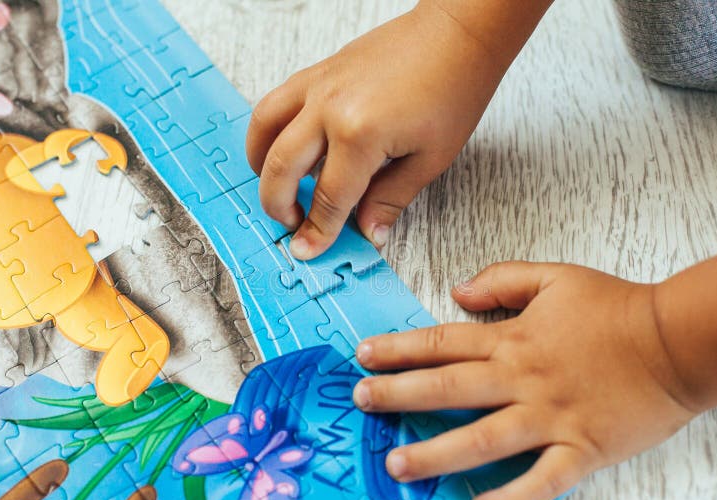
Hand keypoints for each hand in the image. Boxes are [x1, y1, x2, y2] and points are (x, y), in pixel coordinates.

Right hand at [246, 1, 506, 258]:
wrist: (457, 33)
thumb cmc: (453, 87)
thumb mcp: (430, 159)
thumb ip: (390, 199)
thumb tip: (369, 232)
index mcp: (359, 134)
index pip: (329, 198)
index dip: (317, 231)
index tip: (307, 249)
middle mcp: (329, 107)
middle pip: (282, 167)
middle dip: (278, 205)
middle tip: (291, 224)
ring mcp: (319, 84)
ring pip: (264, 128)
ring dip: (259, 164)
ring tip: (273, 187)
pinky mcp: (319, 71)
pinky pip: (276, 101)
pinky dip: (269, 129)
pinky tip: (284, 146)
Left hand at [352, 261, 695, 499]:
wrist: (676, 341)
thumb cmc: (617, 309)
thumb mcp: (554, 277)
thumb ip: (502, 279)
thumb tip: (457, 291)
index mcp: (513, 339)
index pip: (442, 343)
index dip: (398, 349)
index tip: (364, 356)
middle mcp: (522, 379)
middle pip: (448, 387)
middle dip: (398, 395)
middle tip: (361, 403)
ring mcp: (549, 416)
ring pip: (482, 437)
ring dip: (436, 453)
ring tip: (399, 464)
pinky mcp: (581, 448)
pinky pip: (541, 479)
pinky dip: (512, 497)